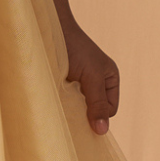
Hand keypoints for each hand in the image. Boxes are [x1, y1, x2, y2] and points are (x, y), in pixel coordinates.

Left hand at [64, 21, 120, 135]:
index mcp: (110, 79)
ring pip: (78, 108)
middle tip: (71, 111)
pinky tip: (54, 99)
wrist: (49, 29)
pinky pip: (65, 102)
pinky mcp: (62, 84)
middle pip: (94, 111)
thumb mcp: (91, 76)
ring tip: (61, 102)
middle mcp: (96, 83)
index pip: (110, 110)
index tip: (84, 115)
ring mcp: (78, 84)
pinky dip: (60, 103)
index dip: (99, 115)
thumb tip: (103, 131)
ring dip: (70, 108)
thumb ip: (97, 103)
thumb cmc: (75, 48)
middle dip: (84, 114)